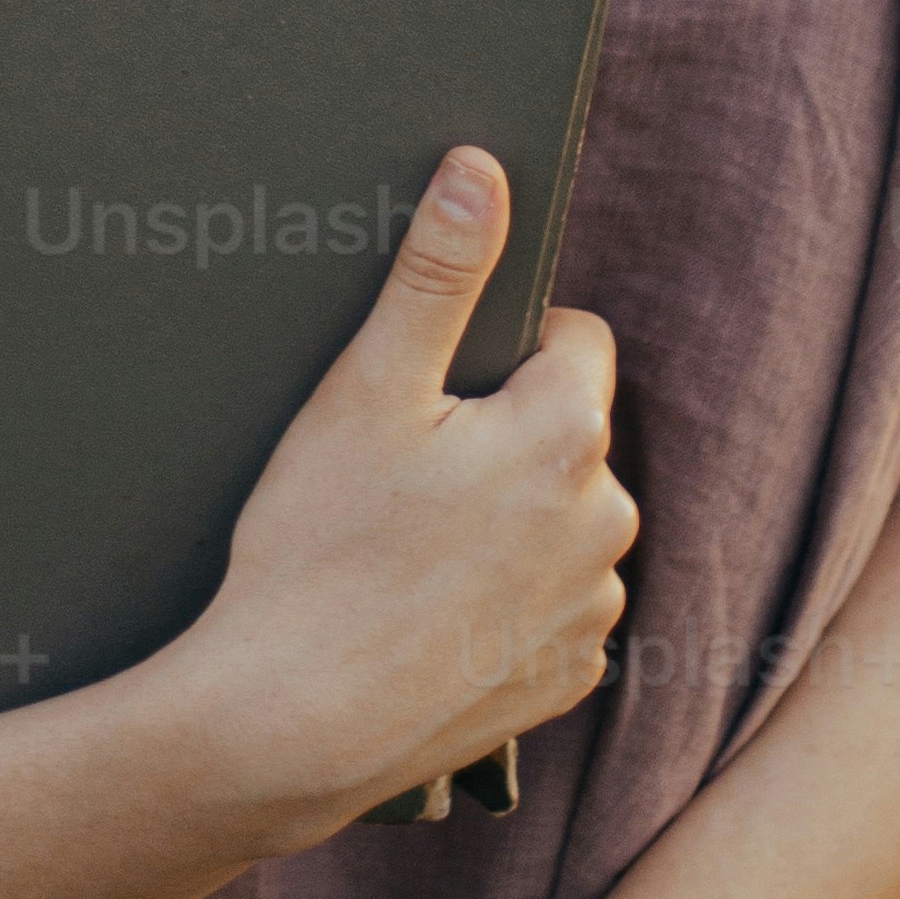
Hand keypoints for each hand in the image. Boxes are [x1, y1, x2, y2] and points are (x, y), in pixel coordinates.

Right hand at [163, 147, 629, 835]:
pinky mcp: (569, 680)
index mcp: (569, 432)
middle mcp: (609, 520)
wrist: (290, 726)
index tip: (432, 394)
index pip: (574, 341)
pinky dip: (504, 605)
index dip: (502, 351)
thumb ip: (435, 275)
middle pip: (568, 435)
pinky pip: (551, 609)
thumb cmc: (317, 551)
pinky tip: (427, 617)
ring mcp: (593, 610)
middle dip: (504, 439)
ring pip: (561, 525)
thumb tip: (482, 172)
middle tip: (402, 478)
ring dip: (510, 524)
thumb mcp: (365, 391)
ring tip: (407, 556)